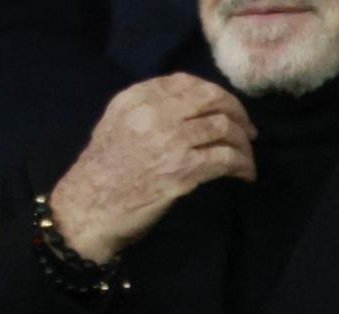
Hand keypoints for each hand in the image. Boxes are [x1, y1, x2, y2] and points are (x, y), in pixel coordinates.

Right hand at [49, 73, 257, 262]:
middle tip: (248, 131)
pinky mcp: (184, 170)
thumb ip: (149, 108)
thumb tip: (194, 106)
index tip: (227, 109)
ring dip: (244, 144)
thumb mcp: (117, 124)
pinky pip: (227, 159)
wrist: (89, 207)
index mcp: (136, 99)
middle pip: (212, 98)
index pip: (186, 82)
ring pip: (225, 128)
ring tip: (247, 156)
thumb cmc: (104, 170)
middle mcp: (153, 114)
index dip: (216, 94)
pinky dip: (243, 165)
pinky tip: (245, 175)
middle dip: (238, 113)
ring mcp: (170, 141)